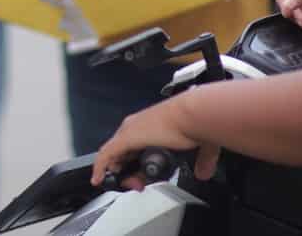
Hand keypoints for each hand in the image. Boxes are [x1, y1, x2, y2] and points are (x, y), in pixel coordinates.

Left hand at [91, 95, 219, 188]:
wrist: (193, 115)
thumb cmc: (196, 125)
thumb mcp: (198, 146)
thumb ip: (202, 160)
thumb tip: (203, 173)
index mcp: (151, 125)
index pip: (134, 148)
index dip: (135, 165)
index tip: (143, 180)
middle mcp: (137, 126)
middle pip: (123, 153)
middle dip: (128, 172)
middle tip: (137, 185)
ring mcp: (130, 132)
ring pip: (115, 156)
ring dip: (119, 173)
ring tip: (128, 185)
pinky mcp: (125, 139)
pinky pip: (105, 156)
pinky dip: (100, 168)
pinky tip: (98, 179)